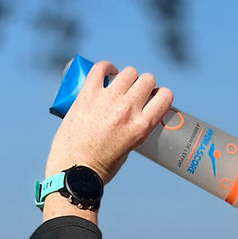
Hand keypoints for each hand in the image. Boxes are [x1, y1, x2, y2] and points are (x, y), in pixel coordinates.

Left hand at [44, 61, 173, 183]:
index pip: (164, 96)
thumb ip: (135, 128)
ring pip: (128, 72)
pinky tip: (107, 73)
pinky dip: (106, 68)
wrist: (73, 170)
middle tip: (135, 93)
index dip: (161, 95)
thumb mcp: (130, 148)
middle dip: (144, 85)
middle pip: (147, 80)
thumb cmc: (100, 166)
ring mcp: (107, 100)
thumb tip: (135, 113)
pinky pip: (100, 68)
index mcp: (142, 126)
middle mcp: (127, 109)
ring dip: (127, 77)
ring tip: (120, 85)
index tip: (154, 97)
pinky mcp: (88, 94)